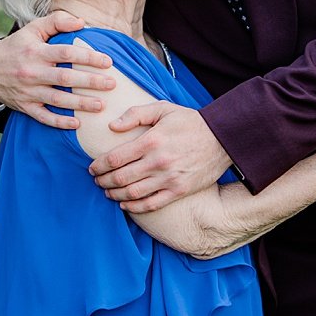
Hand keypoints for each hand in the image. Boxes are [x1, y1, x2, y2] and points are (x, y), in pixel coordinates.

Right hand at [0, 11, 115, 128]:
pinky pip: (43, 117)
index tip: (107, 61)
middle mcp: (32, 72)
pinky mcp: (25, 106)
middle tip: (112, 84)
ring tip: (101, 105)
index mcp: (36, 52)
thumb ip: (57, 21)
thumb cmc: (16, 46)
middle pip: (65, 78)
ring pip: (58, 100)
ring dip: (80, 103)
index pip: (66, 53)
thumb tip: (81, 22)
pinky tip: (76, 124)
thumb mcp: (32, 29)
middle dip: (90, 82)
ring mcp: (28, 91)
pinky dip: (59, 122)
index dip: (88, 57)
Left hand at [90, 104, 231, 211]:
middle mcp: (158, 162)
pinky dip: (134, 207)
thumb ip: (135, 114)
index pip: (114, 158)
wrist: (224, 138)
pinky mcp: (179, 191)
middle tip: (96, 181)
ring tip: (107, 192)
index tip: (92, 168)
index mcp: (151, 141)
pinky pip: (152, 204)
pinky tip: (125, 204)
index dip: (98, 165)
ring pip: (133, 193)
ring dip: (114, 194)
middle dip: (103, 181)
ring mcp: (169, 178)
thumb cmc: (190, 122)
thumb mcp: (162, 109)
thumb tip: (112, 126)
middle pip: (120, 178)